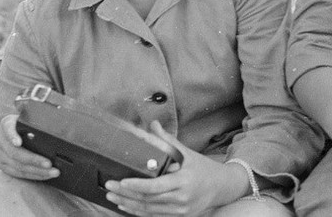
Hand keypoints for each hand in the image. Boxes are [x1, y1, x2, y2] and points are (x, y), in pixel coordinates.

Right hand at [0, 114, 58, 180]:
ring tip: (52, 172)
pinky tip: (44, 175)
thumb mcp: (29, 119)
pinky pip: (17, 173)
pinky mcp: (2, 165)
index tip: (19, 143)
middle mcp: (0, 139)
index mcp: (6, 124)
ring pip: (17, 166)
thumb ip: (36, 123)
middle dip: (34, 160)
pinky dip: (33, 175)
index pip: (8, 129)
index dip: (13, 136)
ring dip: (37, 171)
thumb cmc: (27, 123)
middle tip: (50, 164)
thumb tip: (53, 129)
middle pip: (15, 153)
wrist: (13, 129)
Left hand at [105, 121, 248, 215]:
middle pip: (148, 199)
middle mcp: (181, 198)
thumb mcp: (187, 153)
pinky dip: (138, 212)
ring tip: (112, 196)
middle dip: (126, 194)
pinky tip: (126, 206)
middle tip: (109, 187)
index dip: (137, 185)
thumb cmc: (203, 168)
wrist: (222, 187)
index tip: (122, 181)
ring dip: (128, 204)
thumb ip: (168, 140)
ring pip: (149, 210)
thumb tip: (153, 125)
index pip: (156, 186)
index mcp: (184, 180)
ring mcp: (180, 210)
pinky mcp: (178, 216)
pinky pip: (154, 216)